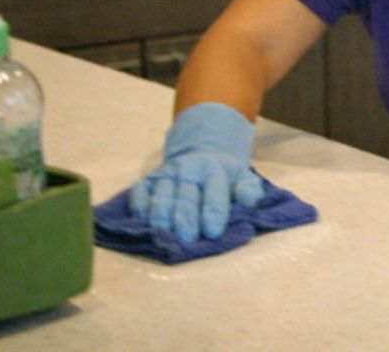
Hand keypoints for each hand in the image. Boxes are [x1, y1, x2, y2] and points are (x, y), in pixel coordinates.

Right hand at [129, 103, 263, 242]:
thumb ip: (249, 191)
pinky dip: (140, 206)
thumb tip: (246, 202)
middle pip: (186, 197)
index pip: (215, 192)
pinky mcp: (148, 180)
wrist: (200, 151)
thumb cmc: (224, 175)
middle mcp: (188, 170)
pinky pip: (139, 192)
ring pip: (162, 195)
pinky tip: (144, 221)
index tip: (213, 232)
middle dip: (187, 218)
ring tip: (164, 233)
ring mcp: (166, 174)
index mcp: (214, 170)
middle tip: (187, 238)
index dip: (214, 212)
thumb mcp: (243, 178)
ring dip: (162, 215)